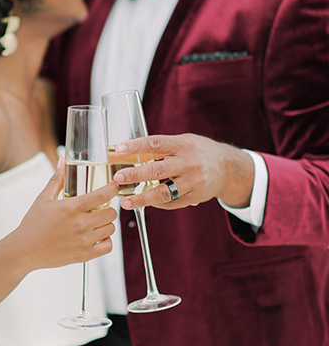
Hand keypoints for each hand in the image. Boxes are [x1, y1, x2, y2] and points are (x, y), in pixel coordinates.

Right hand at [16, 159, 118, 268]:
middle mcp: (80, 224)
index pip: (102, 195)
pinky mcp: (84, 255)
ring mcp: (83, 240)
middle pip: (111, 212)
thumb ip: (57, 179)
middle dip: (108, 208)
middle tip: (100, 208)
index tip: (114, 186)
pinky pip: (108, 246)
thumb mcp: (43, 198)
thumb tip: (62, 161)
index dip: (112, 188)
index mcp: (71, 207)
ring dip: (106, 224)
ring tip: (96, 223)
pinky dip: (105, 241)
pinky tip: (96, 237)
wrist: (24, 250)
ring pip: (110, 228)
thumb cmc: (33, 224)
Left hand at [112, 133, 253, 210]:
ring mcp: (193, 181)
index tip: (119, 149)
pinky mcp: (195, 197)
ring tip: (126, 201)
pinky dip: (156, 203)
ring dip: (142, 198)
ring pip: (164, 192)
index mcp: (183, 145)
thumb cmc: (198, 152)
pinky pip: (172, 203)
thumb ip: (161, 148)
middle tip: (118, 178)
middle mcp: (189, 163)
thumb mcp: (183, 142)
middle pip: (158, 170)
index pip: (156, 144)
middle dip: (135, 175)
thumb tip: (129, 152)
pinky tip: (143, 202)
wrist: (228, 167)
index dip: (136, 146)